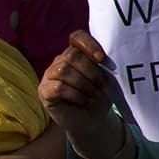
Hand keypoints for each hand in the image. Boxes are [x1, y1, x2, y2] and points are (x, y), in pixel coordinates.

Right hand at [38, 31, 122, 158]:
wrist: (92, 121)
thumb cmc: (100, 96)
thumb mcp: (105, 78)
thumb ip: (103, 64)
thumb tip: (113, 54)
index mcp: (76, 53)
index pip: (77, 37)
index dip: (89, 44)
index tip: (102, 59)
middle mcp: (60, 61)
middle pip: (71, 55)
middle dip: (90, 70)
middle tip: (103, 84)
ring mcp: (50, 75)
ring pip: (63, 70)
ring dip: (83, 84)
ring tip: (94, 95)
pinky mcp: (44, 91)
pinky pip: (57, 87)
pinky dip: (74, 94)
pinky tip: (84, 101)